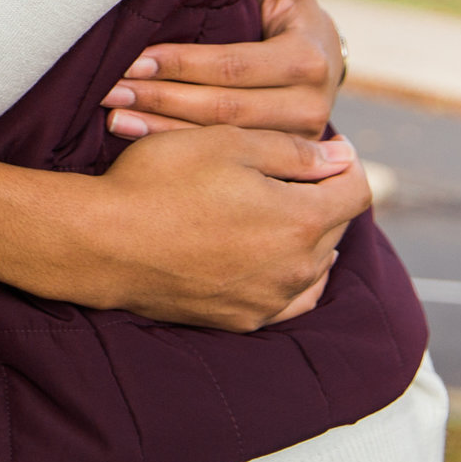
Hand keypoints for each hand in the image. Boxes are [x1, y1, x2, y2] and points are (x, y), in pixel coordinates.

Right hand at [55, 125, 366, 329]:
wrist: (103, 242)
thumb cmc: (161, 182)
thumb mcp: (225, 142)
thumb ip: (292, 150)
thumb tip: (341, 156)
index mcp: (302, 218)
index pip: (356, 189)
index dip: (345, 161)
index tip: (325, 148)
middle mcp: (299, 267)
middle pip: (336, 226)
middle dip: (320, 195)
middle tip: (284, 172)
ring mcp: (272, 299)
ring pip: (315, 264)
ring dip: (303, 236)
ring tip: (269, 211)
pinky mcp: (244, 319)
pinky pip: (288, 298)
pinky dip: (287, 274)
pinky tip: (267, 257)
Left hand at [101, 0, 344, 139]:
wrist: (323, 65)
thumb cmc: (292, 17)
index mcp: (307, 60)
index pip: (233, 65)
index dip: (181, 63)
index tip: (133, 60)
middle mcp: (307, 106)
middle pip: (223, 108)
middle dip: (161, 98)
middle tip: (110, 90)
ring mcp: (295, 141)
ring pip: (219, 139)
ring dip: (160, 128)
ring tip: (113, 115)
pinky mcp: (280, 164)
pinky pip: (221, 156)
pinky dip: (174, 145)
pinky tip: (134, 135)